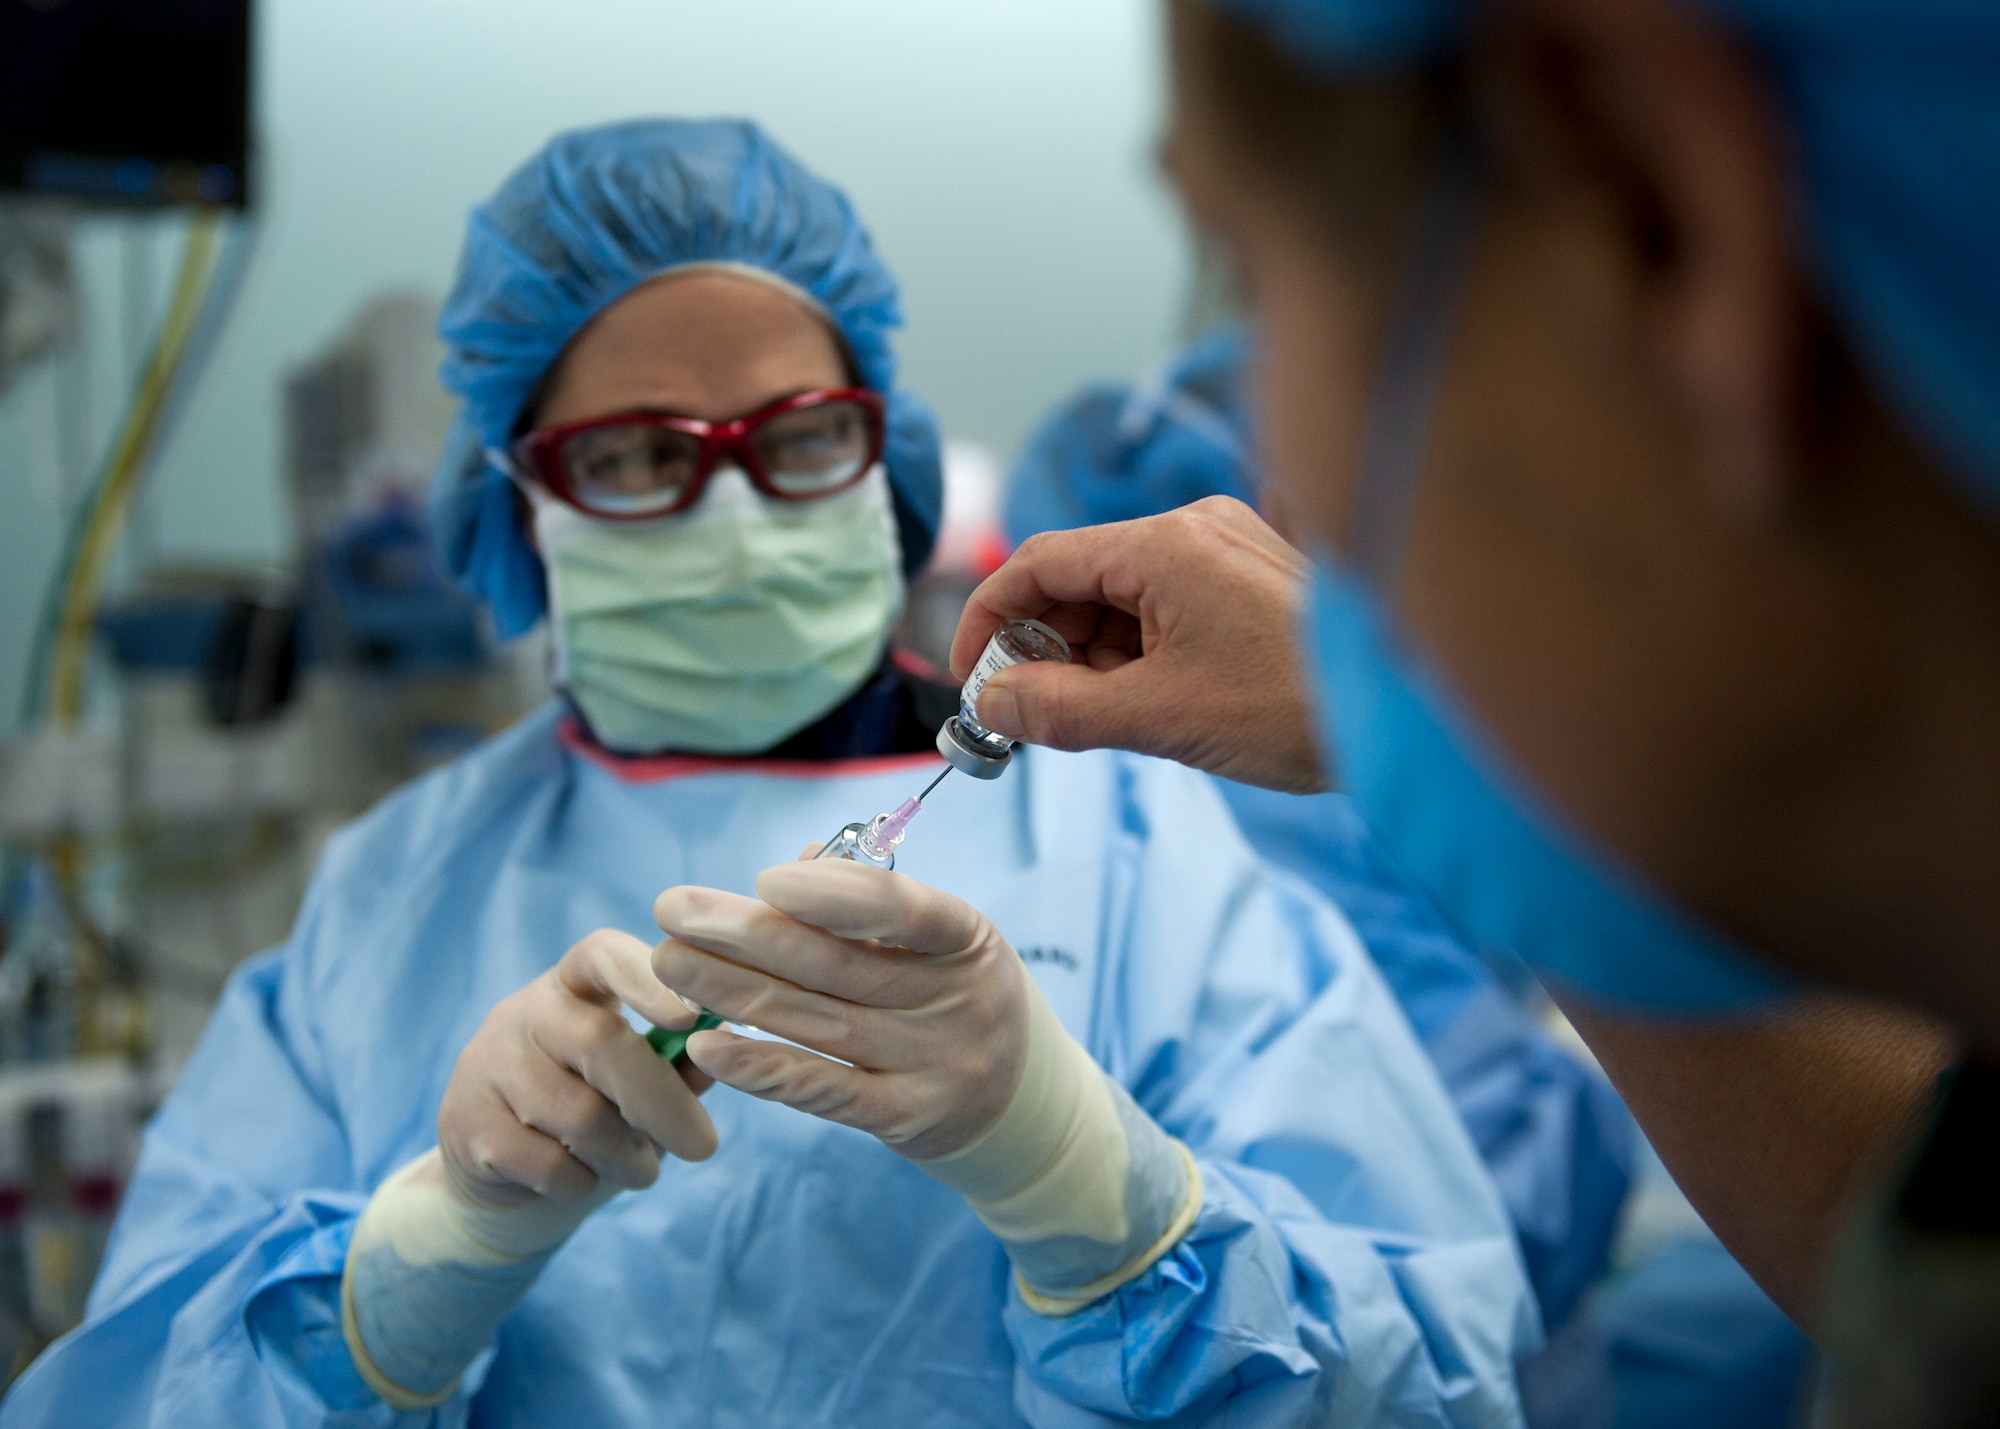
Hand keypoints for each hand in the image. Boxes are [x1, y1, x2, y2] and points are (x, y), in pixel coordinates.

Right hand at [437, 929, 717, 1235]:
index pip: (602, 955)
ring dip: (627, 1156)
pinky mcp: (465, 1124)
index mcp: (572, 984)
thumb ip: (676, 1066)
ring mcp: (487, 1064)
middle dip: (662, 1102)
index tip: (690, 1018)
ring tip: (642, 1171)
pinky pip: (545, 1163)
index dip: (646, 979)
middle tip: (704, 1146)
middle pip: (599, 1042)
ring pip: (578, 1114)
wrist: (501, 1172)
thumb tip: (719, 1054)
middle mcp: (524, 1012)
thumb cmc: (590, 1110)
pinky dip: (582, 1183)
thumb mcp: (633, 1082)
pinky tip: (585, 1180)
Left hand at [651, 860, 1027, 1160]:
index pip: (904, 909)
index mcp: (967, 938)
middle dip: (746, 933)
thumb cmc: (955, 995)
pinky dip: (761, 1069)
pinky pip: (822, 1090)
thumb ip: (871, 906)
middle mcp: (955, 1000)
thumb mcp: (939, 942)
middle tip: (672, 910)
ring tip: (669, 964)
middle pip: (838, 965)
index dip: (833, 895)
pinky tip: (707, 1047)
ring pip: (817, 1022)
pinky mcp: (904, 1117)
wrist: (1018, 1099)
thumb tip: (792, 866)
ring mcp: (932, 1063)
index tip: (763, 879)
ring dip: (732, 991)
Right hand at [949, 496, 1324, 792]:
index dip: (989, 620)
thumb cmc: (1299, 709)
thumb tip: (992, 702)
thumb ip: (1059, 710)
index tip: (969, 679)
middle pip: (1078, 578)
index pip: (1039, 562)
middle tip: (1031, 717)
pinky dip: (1136, 656)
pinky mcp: (1248, 583)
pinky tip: (1144, 705)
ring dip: (1091, 658)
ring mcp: (1226, 553)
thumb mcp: (1160, 718)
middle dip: (1044, 648)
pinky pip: (1164, 610)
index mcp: (1166, 545)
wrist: (1409, 720)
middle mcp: (1194, 531)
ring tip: (1102, 721)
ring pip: (1120, 598)